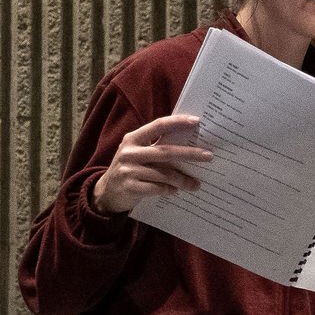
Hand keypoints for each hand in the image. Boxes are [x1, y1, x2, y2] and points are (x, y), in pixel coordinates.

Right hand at [91, 114, 214, 214]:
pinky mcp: (130, 187)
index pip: (158, 125)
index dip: (177, 122)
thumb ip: (155, 146)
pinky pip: (157, 188)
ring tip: (195, 184)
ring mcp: (128, 170)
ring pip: (164, 174)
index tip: (196, 121)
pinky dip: (169, 190)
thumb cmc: (129, 169)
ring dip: (182, 180)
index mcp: (133, 138)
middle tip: (208, 156)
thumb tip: (189, 144)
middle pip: (165, 151)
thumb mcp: (137, 153)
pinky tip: (175, 191)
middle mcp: (129, 152)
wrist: (106, 192)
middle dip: (189, 154)